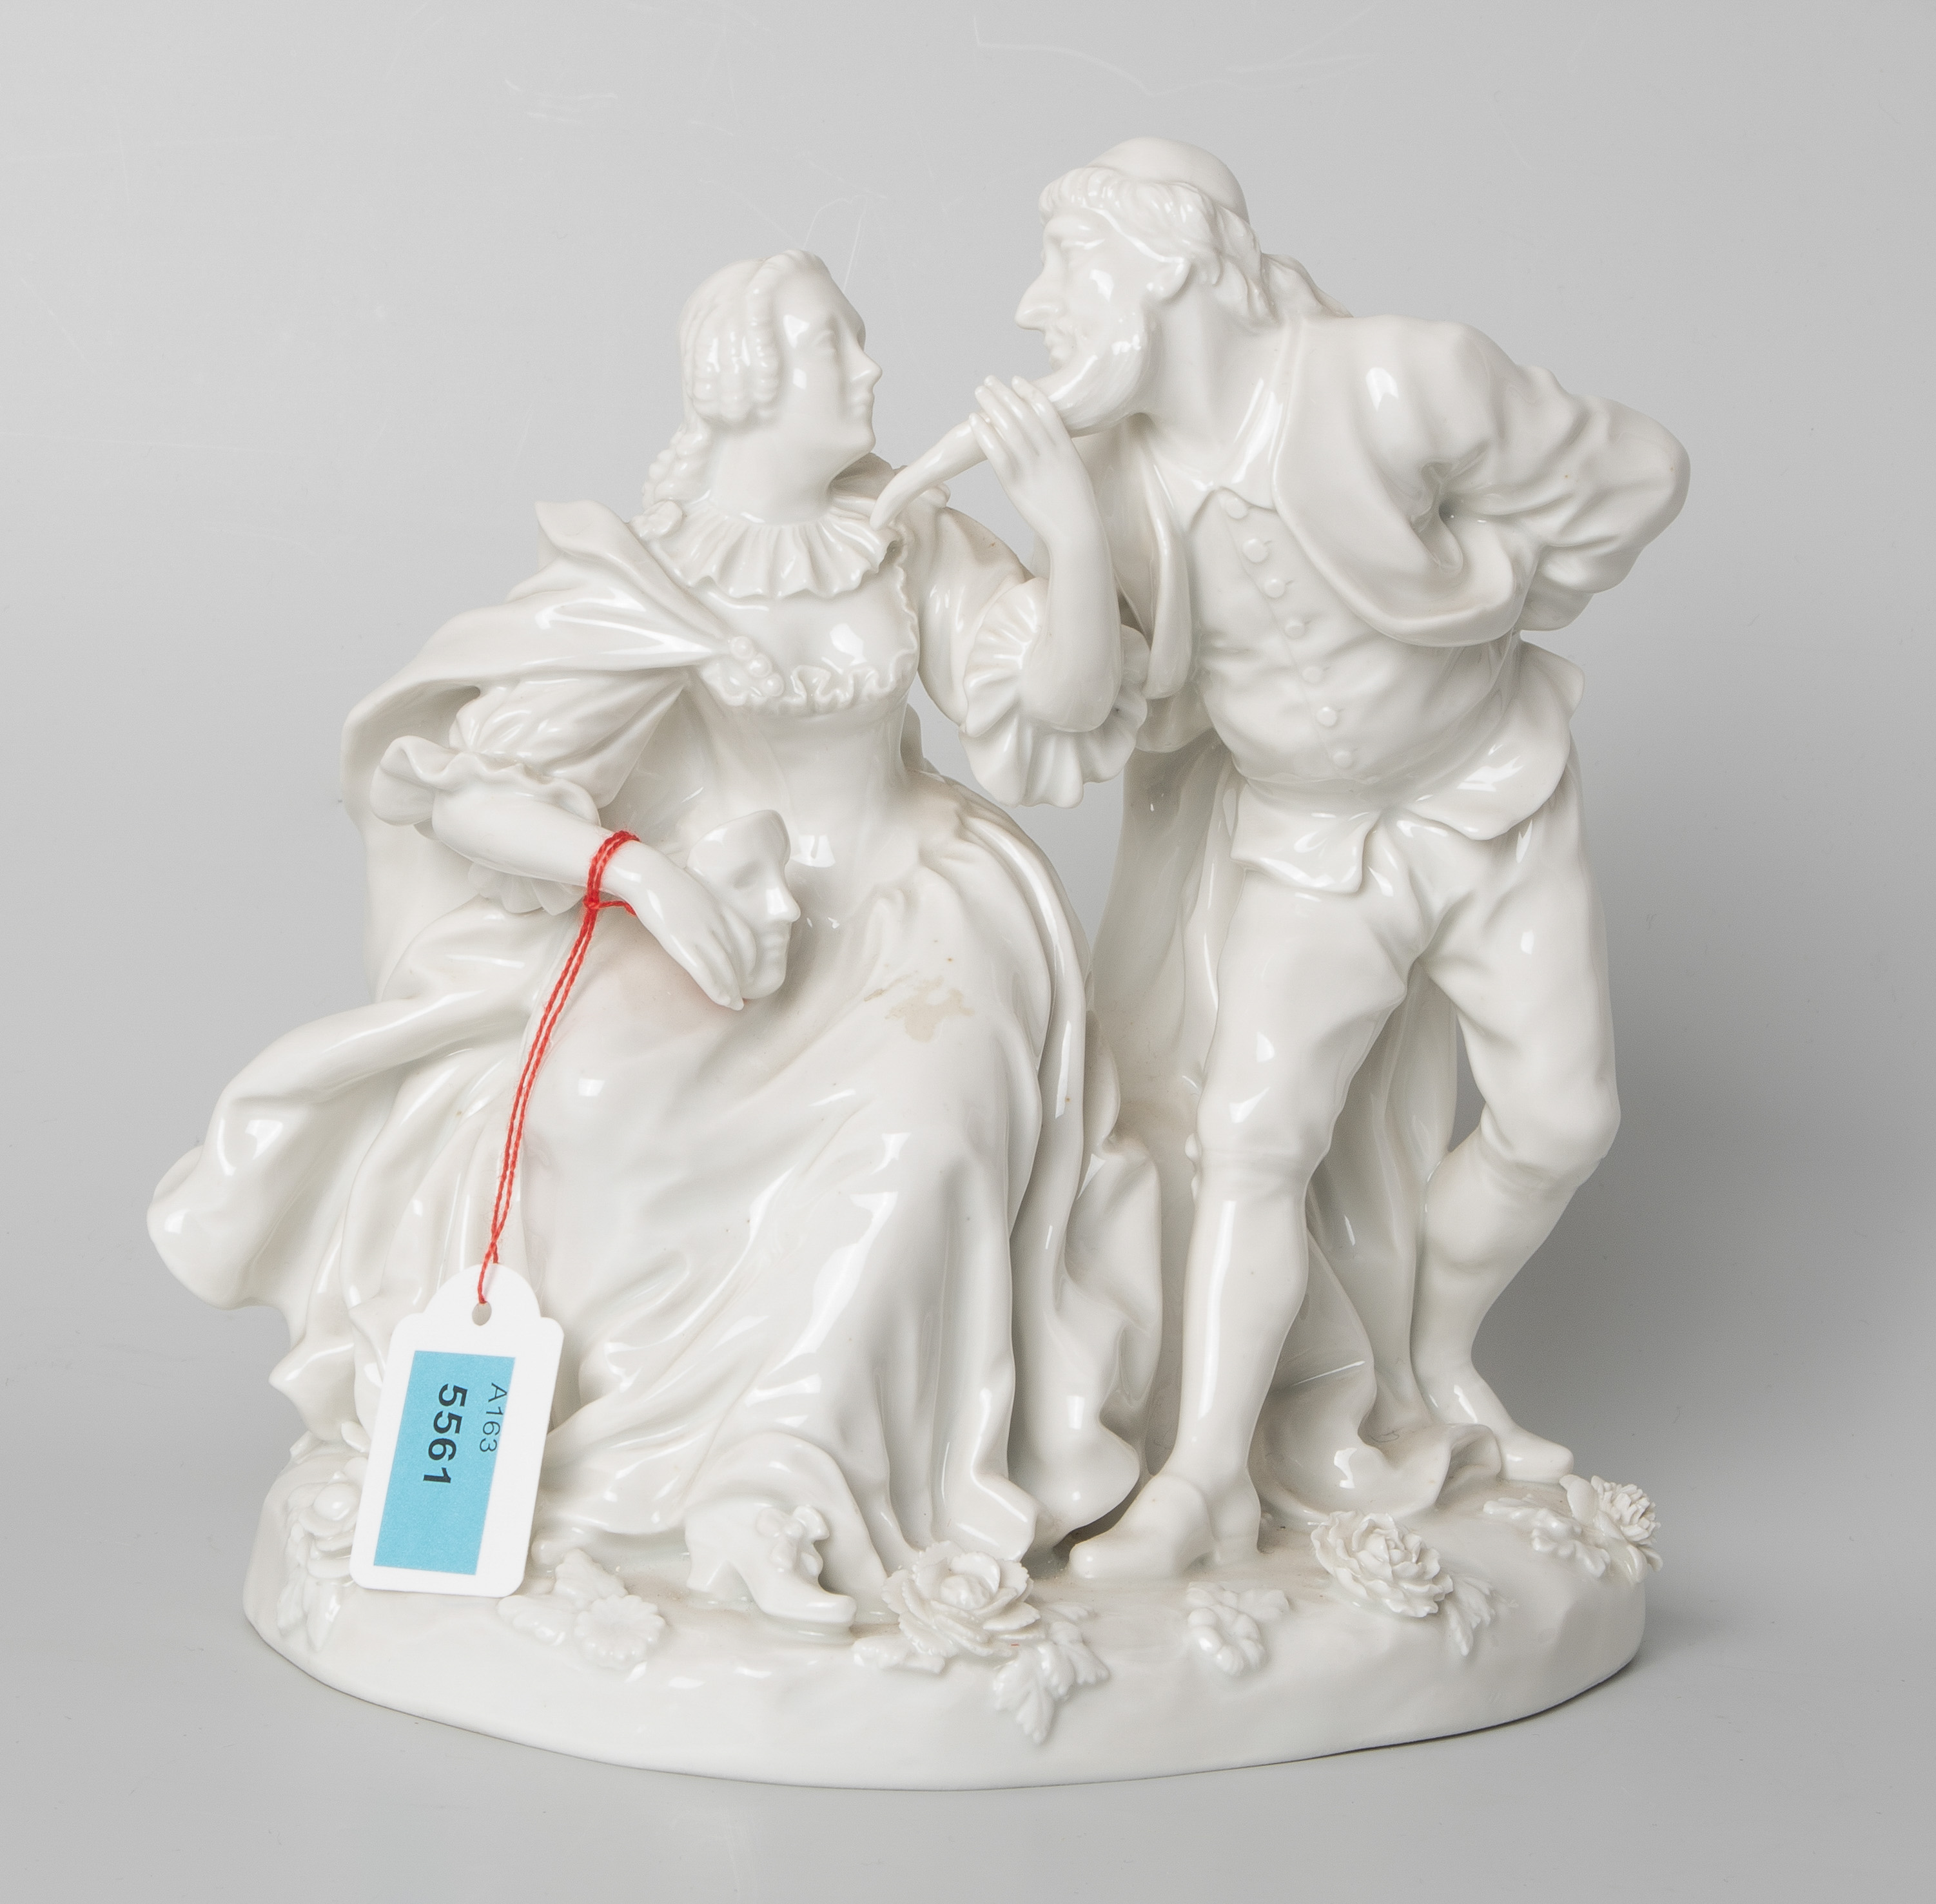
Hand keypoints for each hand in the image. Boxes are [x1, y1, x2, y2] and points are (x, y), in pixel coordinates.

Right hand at [607, 841, 758, 1009]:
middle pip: (738, 955)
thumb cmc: (663, 880)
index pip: (745, 937)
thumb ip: (704, 908)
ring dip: (732, 988)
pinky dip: (716, 987)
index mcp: (720, 907)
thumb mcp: (694, 891)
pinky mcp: (681, 942)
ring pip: (724, 966)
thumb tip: (702, 920)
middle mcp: (716, 922)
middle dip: (743, 978)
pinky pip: (704, 971)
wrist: (647, 874)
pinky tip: (722, 999)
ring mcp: (700, 932)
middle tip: (744, 996)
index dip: (751, 957)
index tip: (752, 971)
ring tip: (735, 1004)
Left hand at [969, 377, 1104, 553]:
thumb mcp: (1074, 473)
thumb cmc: (1076, 506)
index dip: (1030, 392)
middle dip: (1005, 394)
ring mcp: (1033, 468)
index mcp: (1066, 448)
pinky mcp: (1017, 485)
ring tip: (979, 391)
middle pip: (1024, 414)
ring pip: (1009, 429)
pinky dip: (985, 434)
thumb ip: (1060, 455)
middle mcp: (1049, 453)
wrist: (1077, 531)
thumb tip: (1047, 444)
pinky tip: (975, 421)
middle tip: (989, 380)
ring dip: (992, 406)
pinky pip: (998, 454)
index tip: (1016, 379)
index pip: (1046, 411)